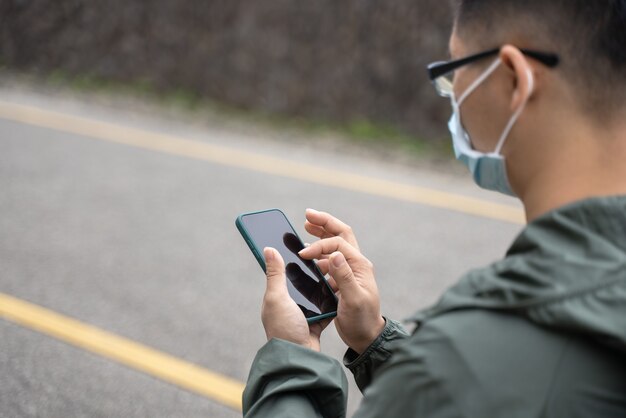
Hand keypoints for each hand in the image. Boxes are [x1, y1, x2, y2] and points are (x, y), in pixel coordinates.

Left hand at [261, 247, 329, 350]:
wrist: (301, 357)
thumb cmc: (283, 328)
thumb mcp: (277, 298)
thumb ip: (275, 274)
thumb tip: (268, 248)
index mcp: (276, 296)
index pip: (280, 270)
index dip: (285, 255)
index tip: (293, 237)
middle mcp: (289, 303)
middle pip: (301, 279)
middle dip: (310, 267)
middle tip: (320, 250)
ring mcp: (303, 312)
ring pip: (315, 290)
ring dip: (323, 281)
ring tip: (333, 265)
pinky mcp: (316, 320)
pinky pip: (326, 305)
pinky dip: (332, 297)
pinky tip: (339, 284)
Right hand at [299, 209, 384, 353]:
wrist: (366, 337)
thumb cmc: (361, 321)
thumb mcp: (353, 300)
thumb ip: (344, 277)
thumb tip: (335, 254)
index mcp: (360, 265)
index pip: (338, 244)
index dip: (319, 245)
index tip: (302, 255)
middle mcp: (356, 264)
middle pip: (340, 234)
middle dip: (324, 222)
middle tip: (307, 214)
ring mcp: (349, 271)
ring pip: (335, 244)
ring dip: (321, 234)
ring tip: (306, 226)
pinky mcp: (342, 279)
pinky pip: (330, 258)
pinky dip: (318, 251)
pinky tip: (307, 253)